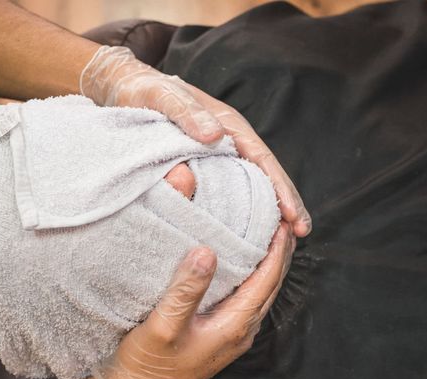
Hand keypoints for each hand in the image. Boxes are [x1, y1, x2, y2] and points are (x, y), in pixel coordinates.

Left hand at [80, 46, 311, 236]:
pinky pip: (228, 188)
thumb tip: (215, 135)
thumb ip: (186, 114)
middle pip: (265, 174)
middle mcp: (228, 141)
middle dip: (285, 202)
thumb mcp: (164, 98)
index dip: (280, 187)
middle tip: (301, 233)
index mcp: (228, 125)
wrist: (125, 91)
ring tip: (282, 239)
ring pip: (249, 184)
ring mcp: (217, 155)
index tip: (294, 215)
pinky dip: (242, 208)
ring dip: (267, 209)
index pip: (262, 159)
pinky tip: (245, 229)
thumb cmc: (147, 92)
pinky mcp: (202, 166)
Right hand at [92, 221, 294, 378]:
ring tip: (266, 238)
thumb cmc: (147, 365)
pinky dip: (251, 278)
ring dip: (267, 266)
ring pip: (260, 293)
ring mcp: (231, 335)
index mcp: (234, 327)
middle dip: (279, 254)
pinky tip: (239, 265)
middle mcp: (240, 332)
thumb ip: (186, 290)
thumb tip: (208, 252)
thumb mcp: (163, 326)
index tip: (283, 221)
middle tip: (281, 221)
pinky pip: (246, 300)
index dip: (277, 250)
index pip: (267, 281)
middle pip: (271, 286)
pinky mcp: (220, 336)